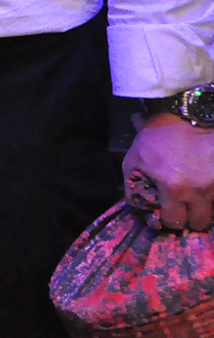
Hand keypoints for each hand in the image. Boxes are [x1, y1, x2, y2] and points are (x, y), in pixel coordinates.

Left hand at [124, 114, 213, 230]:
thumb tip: (138, 206)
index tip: (170, 215)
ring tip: (197, 200)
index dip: (170, 220)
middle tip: (185, 210)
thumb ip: (132, 185)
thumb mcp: (134, 159)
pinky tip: (206, 189)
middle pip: (198, 222)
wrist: (184, 114)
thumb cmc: (156, 137)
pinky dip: (213, 199)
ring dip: (206, 210)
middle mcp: (197, 190)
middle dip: (190, 219)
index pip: (174, 221)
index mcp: (172, 187)